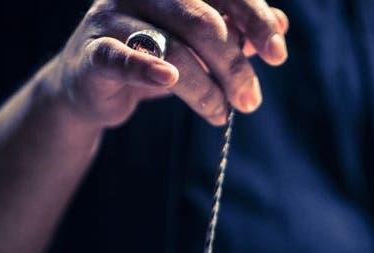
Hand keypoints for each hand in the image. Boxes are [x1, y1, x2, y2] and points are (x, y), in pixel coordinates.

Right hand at [42, 0, 288, 128]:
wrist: (92, 85)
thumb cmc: (153, 57)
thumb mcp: (199, 45)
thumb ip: (237, 31)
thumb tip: (281, 24)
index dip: (255, 19)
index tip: (278, 55)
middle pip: (202, 23)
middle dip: (233, 65)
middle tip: (249, 100)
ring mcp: (113, 17)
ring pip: (172, 48)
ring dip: (205, 88)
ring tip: (221, 113)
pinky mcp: (92, 51)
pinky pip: (121, 57)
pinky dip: (147, 68)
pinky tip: (169, 81)